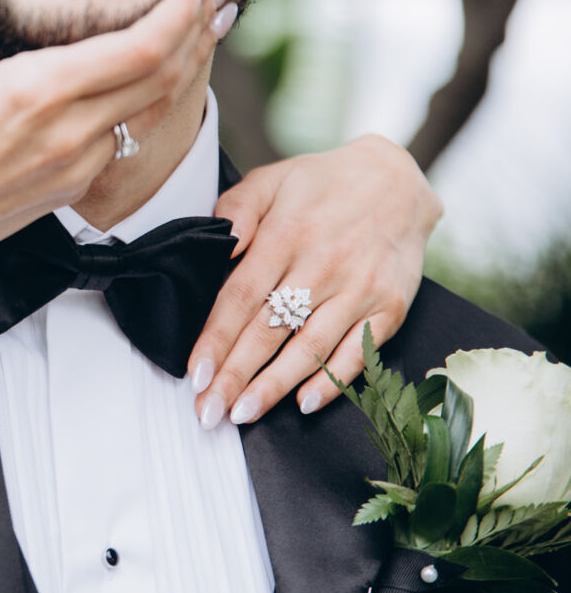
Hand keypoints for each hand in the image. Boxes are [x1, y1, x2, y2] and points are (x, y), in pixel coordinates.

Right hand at [0, 0, 233, 278]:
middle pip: (165, 78)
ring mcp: (77, 165)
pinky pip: (124, 138)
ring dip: (185, 67)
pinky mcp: (73, 187)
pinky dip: (147, 102)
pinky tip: (150, 79)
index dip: (181, 14)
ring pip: (154, 110)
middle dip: (200, 31)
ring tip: (204, 29)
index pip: (140, 50)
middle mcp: (70, 131)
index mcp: (40, 92)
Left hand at [187, 135, 441, 427]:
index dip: (216, 340)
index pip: (241, 298)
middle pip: (269, 331)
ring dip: (274, 386)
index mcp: (286, 235)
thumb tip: (219, 244)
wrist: (398, 179)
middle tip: (208, 411)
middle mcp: (322, 266)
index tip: (195, 374)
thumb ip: (237, 209)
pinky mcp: (389, 307)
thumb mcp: (271, 179)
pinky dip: (332, 381)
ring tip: (243, 413)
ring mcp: (359, 289)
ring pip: (310, 348)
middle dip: (235, 376)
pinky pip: (358, 352)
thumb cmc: (321, 184)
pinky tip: (303, 403)